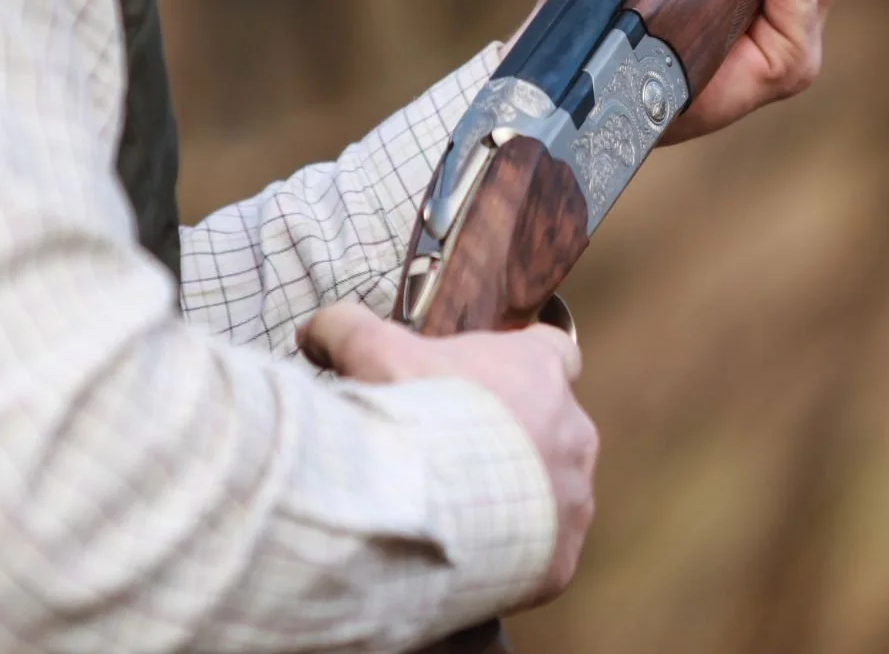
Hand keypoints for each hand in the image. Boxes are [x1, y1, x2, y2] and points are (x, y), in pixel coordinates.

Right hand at [297, 303, 597, 606]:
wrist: (425, 503)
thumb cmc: (411, 413)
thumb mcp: (371, 352)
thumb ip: (348, 328)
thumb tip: (314, 330)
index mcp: (538, 368)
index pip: (551, 351)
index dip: (519, 365)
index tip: (486, 385)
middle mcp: (573, 426)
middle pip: (551, 426)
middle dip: (510, 441)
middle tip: (452, 457)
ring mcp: (574, 494)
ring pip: (552, 493)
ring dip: (514, 500)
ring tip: (456, 514)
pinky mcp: (562, 555)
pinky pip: (543, 554)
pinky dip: (512, 557)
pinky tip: (468, 560)